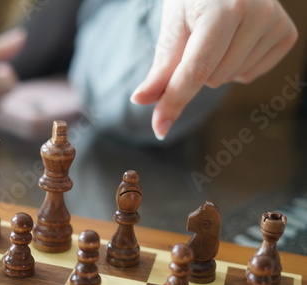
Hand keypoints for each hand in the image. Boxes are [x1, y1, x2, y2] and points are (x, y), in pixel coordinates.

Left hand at [130, 0, 296, 139]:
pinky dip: (236, 66)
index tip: (159, 129)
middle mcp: (257, 14)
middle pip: (212, 79)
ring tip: (218, 34)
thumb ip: (161, 67)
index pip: (195, 70)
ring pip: (230, 79)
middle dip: (197, 68)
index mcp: (224, 9)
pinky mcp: (287, 35)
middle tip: (198, 37)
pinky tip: (236, 40)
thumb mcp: (173, 25)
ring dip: (216, 67)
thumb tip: (140, 100)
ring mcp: (276, 24)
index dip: (174, 102)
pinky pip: (250, 75)